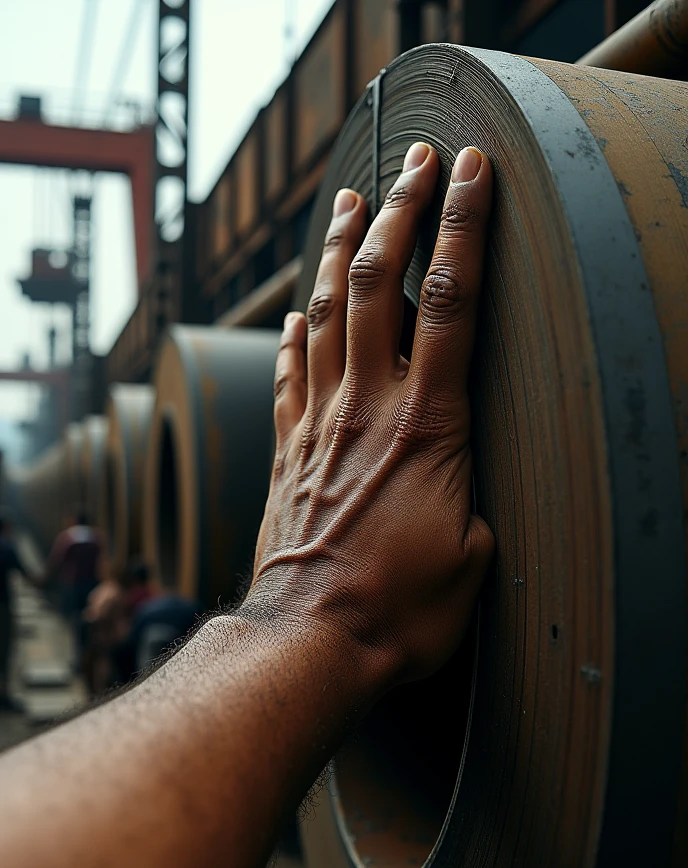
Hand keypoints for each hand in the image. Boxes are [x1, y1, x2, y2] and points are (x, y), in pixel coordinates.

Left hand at [248, 142, 494, 699]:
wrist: (311, 639)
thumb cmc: (401, 609)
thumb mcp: (474, 556)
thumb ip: (471, 496)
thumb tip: (459, 480)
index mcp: (428, 425)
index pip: (451, 303)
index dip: (464, 229)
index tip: (473, 174)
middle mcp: (368, 408)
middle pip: (378, 285)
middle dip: (399, 212)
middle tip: (415, 161)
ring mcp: (320, 425)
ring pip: (325, 314)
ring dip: (338, 251)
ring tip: (348, 202)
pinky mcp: (289, 452)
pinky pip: (288, 374)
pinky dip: (295, 334)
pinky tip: (297, 311)